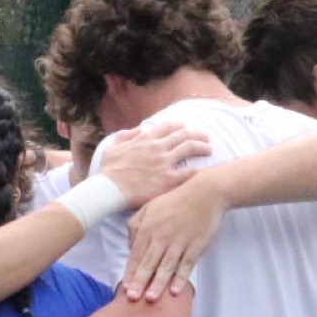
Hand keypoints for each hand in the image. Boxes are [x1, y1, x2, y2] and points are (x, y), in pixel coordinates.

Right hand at [96, 122, 210, 207]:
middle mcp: (158, 147)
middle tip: (205, 138)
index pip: (168, 127)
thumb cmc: (107, 171)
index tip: (185, 129)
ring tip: (209, 150)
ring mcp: (165, 163)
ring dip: (202, 147)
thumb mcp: (112, 147)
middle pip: (184, 135)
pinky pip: (190, 173)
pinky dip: (200, 170)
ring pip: (190, 148)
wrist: (108, 190)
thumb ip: (125, 136)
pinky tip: (206, 171)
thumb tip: (137, 130)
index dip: (179, 126)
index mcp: (146, 139)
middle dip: (197, 135)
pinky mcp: (168, 181)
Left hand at [121, 172, 222, 301]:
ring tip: (151, 298)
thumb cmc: (176, 200)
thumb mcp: (150, 206)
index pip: (137, 254)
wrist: (205, 193)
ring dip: (158, 283)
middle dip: (140, 281)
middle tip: (133, 298)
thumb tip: (130, 245)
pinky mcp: (195, 246)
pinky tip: (175, 291)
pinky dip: (180, 278)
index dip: (131, 272)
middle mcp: (162, 237)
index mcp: (148, 228)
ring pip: (166, 266)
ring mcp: (179, 242)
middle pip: (149, 263)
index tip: (125, 286)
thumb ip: (136, 225)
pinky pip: (186, 265)